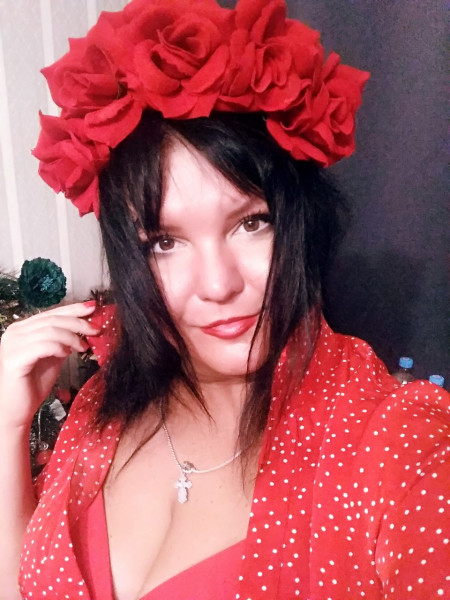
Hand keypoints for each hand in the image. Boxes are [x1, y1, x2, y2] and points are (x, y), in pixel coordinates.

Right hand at [0, 302, 99, 430]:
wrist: (17, 411)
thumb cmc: (33, 384)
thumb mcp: (53, 356)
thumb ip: (63, 341)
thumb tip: (85, 326)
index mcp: (22, 329)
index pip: (51, 313)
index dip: (73, 309)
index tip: (93, 307)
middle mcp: (14, 332)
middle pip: (52, 319)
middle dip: (78, 322)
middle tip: (96, 329)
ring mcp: (12, 344)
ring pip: (50, 330)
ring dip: (71, 337)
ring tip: (83, 347)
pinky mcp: (14, 358)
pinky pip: (43, 345)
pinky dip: (59, 347)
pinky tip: (67, 354)